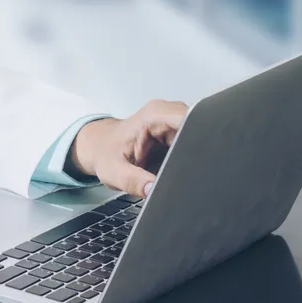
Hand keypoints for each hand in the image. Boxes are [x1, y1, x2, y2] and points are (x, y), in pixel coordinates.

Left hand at [68, 100, 188, 197]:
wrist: (101, 146)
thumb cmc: (106, 153)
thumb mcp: (114, 171)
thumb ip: (133, 181)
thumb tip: (153, 189)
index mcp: (154, 116)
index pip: (190, 120)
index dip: (199, 140)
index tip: (196, 160)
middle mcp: (168, 113)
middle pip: (199, 126)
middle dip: (199, 151)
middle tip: (185, 171)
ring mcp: (174, 120)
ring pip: (199, 134)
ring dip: (194, 154)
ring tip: (178, 169)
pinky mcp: (178, 130)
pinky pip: (193, 139)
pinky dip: (190, 155)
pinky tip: (179, 166)